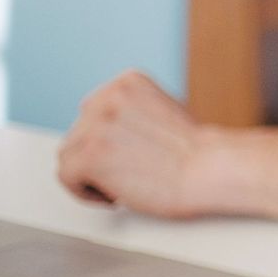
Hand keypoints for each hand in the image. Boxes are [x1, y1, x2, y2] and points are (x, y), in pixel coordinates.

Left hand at [56, 71, 219, 218]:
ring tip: (123, 184)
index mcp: (128, 81)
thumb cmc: (198, 152)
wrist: (211, 169)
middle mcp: (107, 97)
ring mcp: (96, 126)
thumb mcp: (164, 111)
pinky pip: (66, 176)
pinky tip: (114, 194)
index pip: (93, 111)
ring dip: (92, 174)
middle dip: (100, 156)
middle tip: (128, 172)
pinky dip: (85, 192)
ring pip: (68, 155)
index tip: (127, 155)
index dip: (108, 139)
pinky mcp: (89, 156)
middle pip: (77, 133)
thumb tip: (109, 135)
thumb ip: (132, 114)